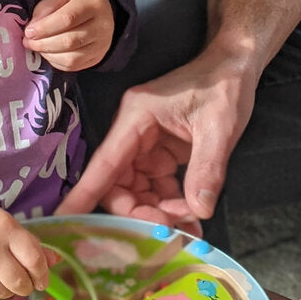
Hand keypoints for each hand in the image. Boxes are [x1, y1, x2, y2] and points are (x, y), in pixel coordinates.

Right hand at [0, 206, 58, 299]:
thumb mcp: (10, 228)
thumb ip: (32, 245)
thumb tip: (54, 261)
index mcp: (7, 230)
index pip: (33, 259)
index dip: (43, 274)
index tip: (43, 281)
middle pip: (19, 282)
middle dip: (27, 287)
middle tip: (26, 284)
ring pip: (2, 293)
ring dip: (9, 291)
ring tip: (6, 280)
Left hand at [23, 0, 115, 71]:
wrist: (103, 12)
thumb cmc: (77, 2)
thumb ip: (46, 7)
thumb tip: (32, 28)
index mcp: (92, 4)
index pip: (68, 18)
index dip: (45, 28)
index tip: (29, 31)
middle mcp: (102, 26)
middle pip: (69, 41)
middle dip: (43, 43)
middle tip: (28, 41)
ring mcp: (102, 45)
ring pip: (71, 58)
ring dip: (48, 54)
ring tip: (37, 47)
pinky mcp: (97, 58)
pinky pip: (73, 66)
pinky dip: (56, 62)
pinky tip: (48, 53)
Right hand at [56, 48, 256, 227]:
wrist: (236, 66)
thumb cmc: (225, 86)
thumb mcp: (221, 127)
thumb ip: (208, 169)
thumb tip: (198, 212)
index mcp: (137, 118)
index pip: (105, 164)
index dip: (83, 195)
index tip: (65, 221)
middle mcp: (133, 132)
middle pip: (118, 184)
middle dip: (139, 212)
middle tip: (170, 233)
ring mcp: (146, 143)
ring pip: (136, 190)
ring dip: (157, 213)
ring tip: (189, 229)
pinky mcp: (160, 152)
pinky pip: (155, 187)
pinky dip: (170, 206)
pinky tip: (191, 219)